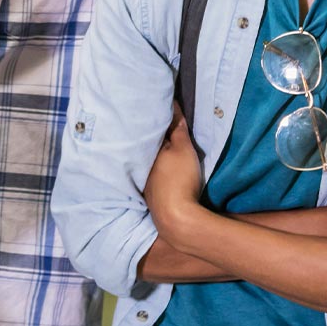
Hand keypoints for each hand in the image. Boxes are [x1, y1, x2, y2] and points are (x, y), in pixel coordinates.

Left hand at [145, 111, 205, 234]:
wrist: (177, 218)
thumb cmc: (180, 179)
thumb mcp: (184, 149)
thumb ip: (178, 130)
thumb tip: (172, 107)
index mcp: (149, 152)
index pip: (151, 132)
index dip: (157, 121)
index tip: (161, 108)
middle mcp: (142, 167)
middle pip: (149, 148)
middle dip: (153, 139)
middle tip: (161, 127)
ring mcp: (146, 184)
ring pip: (149, 164)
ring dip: (155, 156)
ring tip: (163, 149)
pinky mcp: (152, 197)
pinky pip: (153, 177)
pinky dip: (157, 171)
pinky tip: (163, 173)